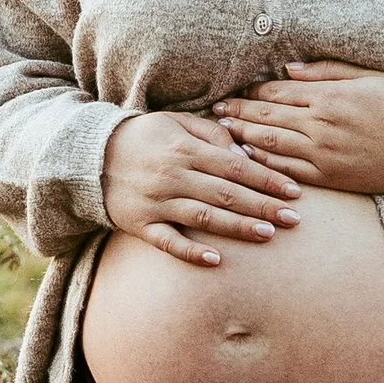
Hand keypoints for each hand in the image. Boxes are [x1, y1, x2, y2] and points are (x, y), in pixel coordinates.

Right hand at [102, 110, 303, 268]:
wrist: (89, 155)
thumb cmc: (143, 137)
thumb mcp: (175, 122)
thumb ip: (211, 134)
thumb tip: (245, 152)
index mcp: (184, 149)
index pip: (235, 166)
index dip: (267, 179)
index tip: (294, 191)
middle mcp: (172, 176)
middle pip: (226, 193)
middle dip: (262, 206)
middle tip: (294, 218)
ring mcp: (156, 203)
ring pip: (203, 218)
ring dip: (236, 227)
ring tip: (267, 234)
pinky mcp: (140, 225)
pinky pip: (168, 242)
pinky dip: (191, 252)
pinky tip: (215, 260)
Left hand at [223, 62, 383, 196]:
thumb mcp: (368, 77)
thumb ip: (326, 71)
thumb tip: (286, 70)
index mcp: (330, 96)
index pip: (279, 91)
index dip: (253, 91)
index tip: (236, 90)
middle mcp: (322, 125)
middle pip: (268, 116)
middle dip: (239, 112)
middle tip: (216, 110)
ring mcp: (323, 153)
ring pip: (271, 143)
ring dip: (243, 136)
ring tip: (224, 131)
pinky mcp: (329, 177)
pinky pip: (287, 170)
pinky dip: (264, 162)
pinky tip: (248, 157)